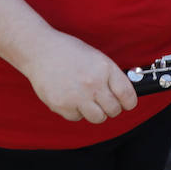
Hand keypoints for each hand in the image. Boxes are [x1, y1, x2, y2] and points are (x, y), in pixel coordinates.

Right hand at [19, 31, 137, 123]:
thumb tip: (123, 95)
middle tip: (107, 104)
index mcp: (105, 69)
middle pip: (114, 110)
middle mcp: (93, 84)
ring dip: (96, 113)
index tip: (127, 104)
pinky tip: (72, 98)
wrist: (41, 51)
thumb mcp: (97, 58)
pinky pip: (77, 118)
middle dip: (113, 109)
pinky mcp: (61, 106)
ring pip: (98, 118)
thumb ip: (110, 76)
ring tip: (90, 102)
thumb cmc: (70, 52)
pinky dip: (76, 112)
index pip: (127, 94)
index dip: (130, 102)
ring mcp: (77, 96)